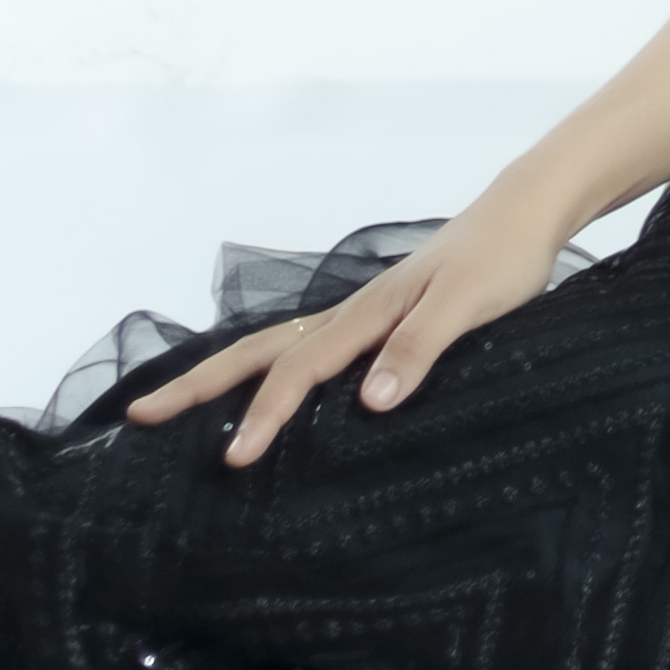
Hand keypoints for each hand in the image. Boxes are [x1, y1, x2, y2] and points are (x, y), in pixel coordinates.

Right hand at [125, 171, 576, 465]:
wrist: (526, 212)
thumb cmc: (503, 258)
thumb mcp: (469, 305)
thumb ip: (421, 348)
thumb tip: (368, 403)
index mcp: (368, 314)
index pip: (302, 370)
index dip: (265, 415)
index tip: (234, 458)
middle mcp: (354, 313)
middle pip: (263, 351)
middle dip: (202, 385)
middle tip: (142, 413)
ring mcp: (363, 314)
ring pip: (279, 346)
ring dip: (227, 376)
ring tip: (179, 404)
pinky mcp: (382, 318)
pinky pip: (311, 347)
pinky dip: (273, 369)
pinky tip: (268, 391)